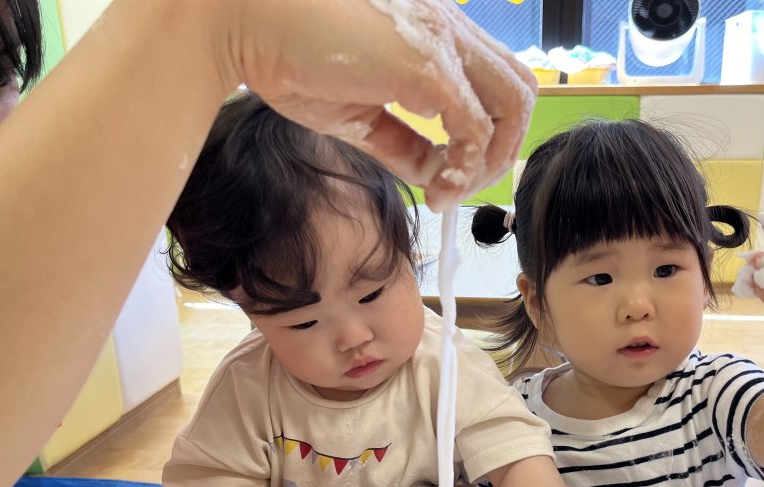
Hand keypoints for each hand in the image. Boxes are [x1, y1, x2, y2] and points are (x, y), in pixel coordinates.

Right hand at [225, 0, 536, 208]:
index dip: (488, 135)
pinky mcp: (427, 65)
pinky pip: (474, 127)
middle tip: (466, 186)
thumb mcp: (359, 112)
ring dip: (491, 158)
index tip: (457, 176)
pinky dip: (465, 166)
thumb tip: (432, 176)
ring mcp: (442, 42)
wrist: (245, 19)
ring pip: (512, 103)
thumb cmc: (288, 51)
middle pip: (518, 90)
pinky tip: (438, 189)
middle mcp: (448, 29)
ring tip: (453, 191)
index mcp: (435, 33)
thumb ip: (401, 143)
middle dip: (502, 148)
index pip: (493, 82)